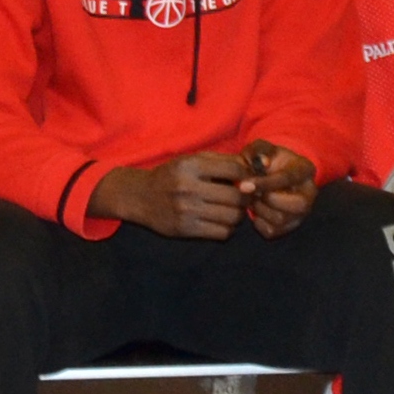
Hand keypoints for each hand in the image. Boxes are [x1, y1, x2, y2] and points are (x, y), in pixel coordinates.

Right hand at [92, 152, 257, 240]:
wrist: (141, 197)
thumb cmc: (172, 175)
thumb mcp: (191, 160)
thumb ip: (221, 161)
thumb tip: (253, 168)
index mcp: (191, 166)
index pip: (235, 170)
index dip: (248, 176)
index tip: (248, 180)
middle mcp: (189, 187)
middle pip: (237, 197)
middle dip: (247, 198)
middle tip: (245, 198)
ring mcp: (187, 210)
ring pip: (232, 217)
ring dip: (239, 215)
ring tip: (233, 210)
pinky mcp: (186, 229)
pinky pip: (221, 233)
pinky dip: (228, 228)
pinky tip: (222, 222)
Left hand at [240, 141, 321, 238]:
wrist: (272, 173)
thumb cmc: (267, 159)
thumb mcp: (262, 148)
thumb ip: (258, 150)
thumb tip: (262, 163)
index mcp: (305, 170)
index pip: (288, 179)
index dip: (265, 183)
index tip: (244, 185)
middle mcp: (310, 193)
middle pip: (297, 205)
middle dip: (268, 200)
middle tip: (252, 192)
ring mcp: (302, 212)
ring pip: (281, 219)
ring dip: (259, 210)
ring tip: (253, 199)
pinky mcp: (290, 226)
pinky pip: (272, 232)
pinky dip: (258, 223)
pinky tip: (256, 210)